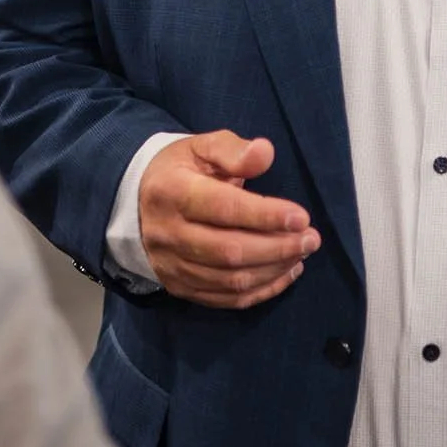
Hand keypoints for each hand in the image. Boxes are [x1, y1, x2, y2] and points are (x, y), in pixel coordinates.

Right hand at [137, 130, 318, 308]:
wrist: (135, 204)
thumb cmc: (179, 171)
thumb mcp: (201, 147)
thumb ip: (233, 150)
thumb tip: (265, 153)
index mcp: (172, 192)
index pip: (222, 208)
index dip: (264, 215)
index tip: (301, 217)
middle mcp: (168, 233)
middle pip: (229, 251)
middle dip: (277, 247)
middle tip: (311, 238)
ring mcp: (172, 265)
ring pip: (230, 279)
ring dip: (273, 270)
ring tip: (302, 253)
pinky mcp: (180, 287)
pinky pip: (226, 299)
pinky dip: (261, 291)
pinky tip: (285, 273)